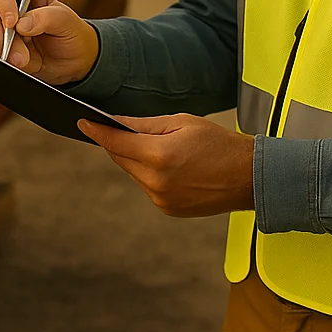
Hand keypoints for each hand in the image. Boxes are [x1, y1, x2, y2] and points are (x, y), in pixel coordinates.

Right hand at [0, 0, 99, 85]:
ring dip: (2, 49)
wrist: (74, 62)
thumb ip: (46, 18)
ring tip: (25, 60)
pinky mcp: (0, 47)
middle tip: (19, 50)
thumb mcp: (66, 21)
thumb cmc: (72, 34)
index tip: (12, 22)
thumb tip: (22, 25)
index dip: (3, 2)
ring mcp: (2, 28)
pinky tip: (19, 63)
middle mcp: (10, 8)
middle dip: (0, 32)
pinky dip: (0, 58)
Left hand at [77, 114, 253, 217]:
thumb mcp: (182, 122)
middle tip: (123, 129)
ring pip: (134, 174)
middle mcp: (156, 181)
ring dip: (137, 160)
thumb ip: (145, 124)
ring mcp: (161, 199)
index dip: (97, 131)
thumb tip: (117, 122)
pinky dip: (150, 175)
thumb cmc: (219, 144)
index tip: (82, 122)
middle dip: (120, 143)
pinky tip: (170, 166)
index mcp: (159, 156)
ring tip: (160, 148)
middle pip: (122, 158)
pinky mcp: (168, 209)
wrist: (249, 177)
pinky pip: (147, 187)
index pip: (116, 142)